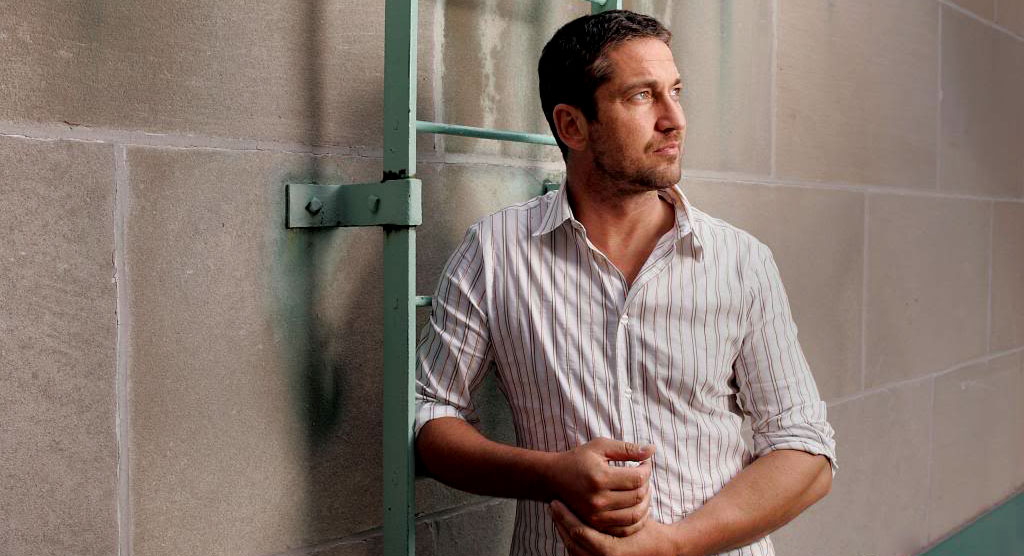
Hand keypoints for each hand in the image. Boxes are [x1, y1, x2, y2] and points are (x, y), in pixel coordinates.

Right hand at [549, 438, 654, 536]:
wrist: (554, 478)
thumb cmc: (579, 459)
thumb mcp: (600, 447)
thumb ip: (627, 448)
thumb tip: (652, 450)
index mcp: (600, 477)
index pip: (637, 478)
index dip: (647, 470)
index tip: (645, 464)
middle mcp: (598, 499)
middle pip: (638, 496)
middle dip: (647, 485)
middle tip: (643, 477)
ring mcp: (596, 515)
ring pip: (635, 515)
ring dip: (645, 503)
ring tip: (642, 491)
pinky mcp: (595, 524)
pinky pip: (625, 529)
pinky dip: (637, 521)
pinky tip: (638, 507)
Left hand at [550, 499, 679, 555]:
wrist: (661, 550)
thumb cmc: (650, 531)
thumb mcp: (637, 515)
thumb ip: (624, 497)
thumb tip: (603, 480)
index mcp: (609, 550)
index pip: (579, 532)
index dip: (565, 516)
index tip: (555, 501)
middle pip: (570, 542)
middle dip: (560, 523)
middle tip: (552, 506)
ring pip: (572, 549)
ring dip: (563, 530)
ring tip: (556, 514)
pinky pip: (577, 553)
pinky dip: (570, 539)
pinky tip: (566, 524)